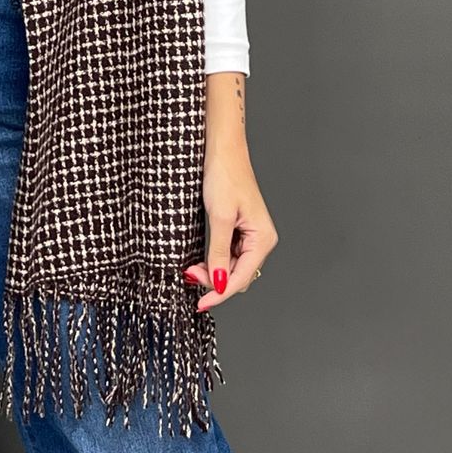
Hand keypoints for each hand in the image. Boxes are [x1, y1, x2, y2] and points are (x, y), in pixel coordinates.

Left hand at [183, 146, 277, 310]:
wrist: (222, 149)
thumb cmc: (225, 176)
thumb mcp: (219, 217)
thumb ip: (219, 252)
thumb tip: (218, 282)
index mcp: (262, 239)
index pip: (241, 278)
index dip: (219, 293)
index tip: (200, 303)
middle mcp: (261, 240)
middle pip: (238, 276)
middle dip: (215, 281)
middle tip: (188, 275)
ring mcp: (252, 235)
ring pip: (233, 267)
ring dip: (214, 272)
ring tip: (191, 269)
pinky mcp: (241, 229)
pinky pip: (230, 255)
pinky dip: (216, 261)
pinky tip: (201, 261)